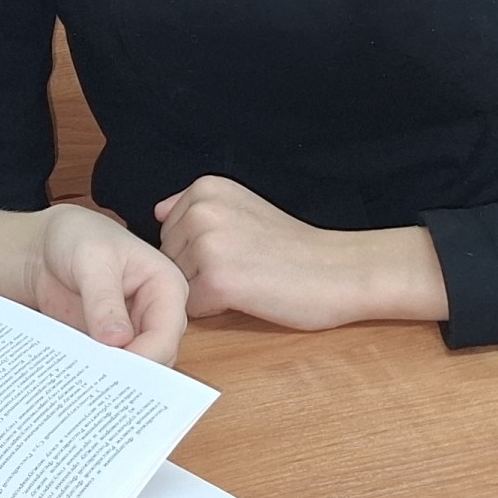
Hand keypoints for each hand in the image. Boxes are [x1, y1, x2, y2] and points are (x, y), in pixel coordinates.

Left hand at [26, 204, 187, 366]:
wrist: (45, 247)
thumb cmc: (78, 237)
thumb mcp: (91, 260)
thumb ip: (103, 299)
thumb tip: (117, 339)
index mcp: (166, 286)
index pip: (167, 333)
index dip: (145, 355)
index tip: (114, 369)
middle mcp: (157, 312)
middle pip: (157, 357)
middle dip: (130, 371)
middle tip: (96, 379)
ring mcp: (134, 331)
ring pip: (136, 369)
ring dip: (111, 376)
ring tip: (82, 378)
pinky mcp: (111, 345)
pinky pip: (110, 369)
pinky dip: (95, 374)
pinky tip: (74, 376)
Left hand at [151, 174, 448, 330]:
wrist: (340, 270)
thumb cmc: (295, 248)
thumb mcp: (244, 207)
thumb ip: (199, 208)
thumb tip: (157, 211)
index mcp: (206, 187)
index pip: (169, 232)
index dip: (198, 251)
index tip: (237, 249)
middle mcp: (201, 209)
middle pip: (168, 259)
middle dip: (196, 270)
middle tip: (245, 266)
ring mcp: (207, 244)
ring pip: (177, 284)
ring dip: (204, 291)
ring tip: (247, 280)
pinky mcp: (216, 280)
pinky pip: (191, 307)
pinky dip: (215, 310)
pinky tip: (247, 296)